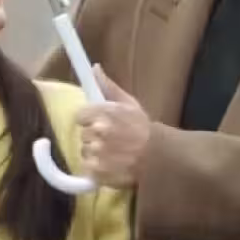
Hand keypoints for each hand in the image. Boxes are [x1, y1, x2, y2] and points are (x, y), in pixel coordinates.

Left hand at [76, 65, 150, 187]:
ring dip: (95, 153)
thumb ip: (109, 86)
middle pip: (83, 134)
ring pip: (84, 152)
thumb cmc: (144, 128)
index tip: (100, 124)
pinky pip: (87, 168)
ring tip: (113, 153)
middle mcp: (98, 132)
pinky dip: (96, 168)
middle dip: (94, 136)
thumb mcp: (129, 103)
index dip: (89, 120)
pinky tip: (111, 165)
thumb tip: (94, 67)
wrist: (159, 155)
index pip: (80, 115)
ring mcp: (97, 153)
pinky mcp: (98, 172)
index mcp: (104, 113)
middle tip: (111, 139)